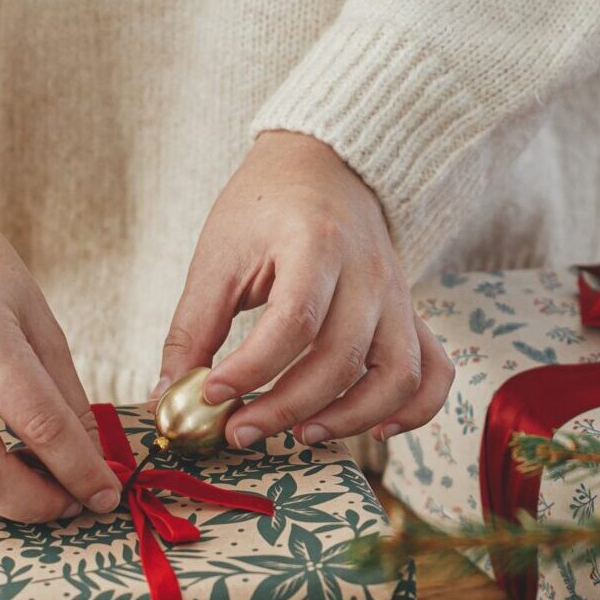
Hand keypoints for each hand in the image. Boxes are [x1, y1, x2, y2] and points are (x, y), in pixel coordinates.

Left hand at [161, 132, 452, 446]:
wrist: (323, 164)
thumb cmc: (264, 206)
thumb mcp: (218, 255)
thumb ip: (194, 328)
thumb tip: (168, 395)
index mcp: (316, 243)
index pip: (293, 321)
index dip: (251, 369)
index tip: (211, 395)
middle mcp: (369, 272)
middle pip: (341, 357)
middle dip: (287, 407)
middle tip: (240, 431)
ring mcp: (397, 296)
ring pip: (396, 375)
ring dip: (351, 418)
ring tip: (300, 435)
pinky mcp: (409, 315)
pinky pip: (431, 373)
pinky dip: (413, 411)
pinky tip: (374, 431)